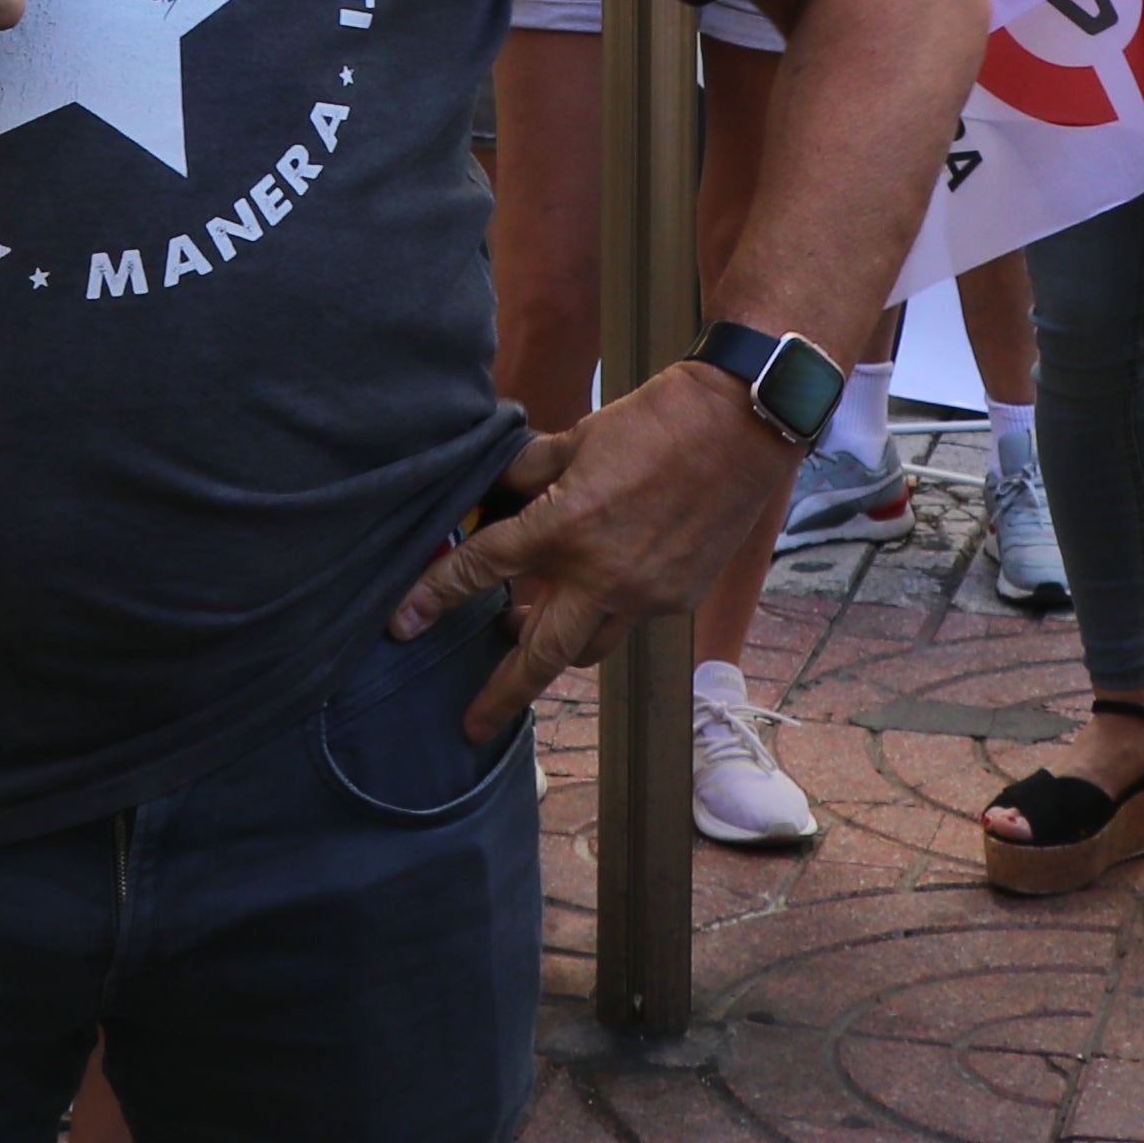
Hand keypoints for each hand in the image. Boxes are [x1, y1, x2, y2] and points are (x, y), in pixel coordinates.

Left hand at [386, 367, 800, 740]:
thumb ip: (532, 470)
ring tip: (528, 635)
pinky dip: (605, 613)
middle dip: (501, 694)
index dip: (435, 595)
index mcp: (565, 525)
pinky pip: (628, 622)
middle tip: (473, 724)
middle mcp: (601, 574)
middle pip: (539, 654)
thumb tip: (499, 491)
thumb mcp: (579, 435)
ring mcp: (643, 595)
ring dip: (554, 651)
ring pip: (587, 649)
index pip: (482, 567)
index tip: (402, 624)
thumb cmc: (658, 419)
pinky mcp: (677, 599)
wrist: (742, 427)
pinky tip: (601, 588)